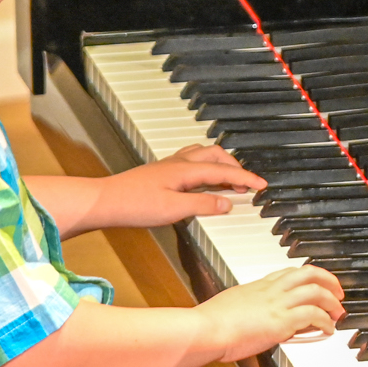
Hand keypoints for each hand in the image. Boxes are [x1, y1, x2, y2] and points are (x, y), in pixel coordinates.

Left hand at [87, 145, 266, 228]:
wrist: (105, 201)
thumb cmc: (133, 205)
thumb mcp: (172, 210)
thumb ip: (202, 205)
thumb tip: (227, 203)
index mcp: (186, 170)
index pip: (224, 172)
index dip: (245, 178)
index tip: (262, 185)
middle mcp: (179, 163)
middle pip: (216, 156)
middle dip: (236, 168)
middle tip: (248, 185)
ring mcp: (170, 165)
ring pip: (204, 156)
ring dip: (221, 165)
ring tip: (231, 181)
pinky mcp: (163, 172)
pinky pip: (193, 162)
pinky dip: (207, 168)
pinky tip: (204, 181)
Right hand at [196, 266, 345, 361]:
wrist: (205, 329)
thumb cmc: (210, 322)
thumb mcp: (231, 305)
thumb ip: (246, 306)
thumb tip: (250, 315)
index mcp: (259, 286)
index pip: (290, 272)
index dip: (308, 276)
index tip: (317, 283)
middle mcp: (271, 291)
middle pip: (308, 274)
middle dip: (328, 281)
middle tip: (338, 293)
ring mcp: (277, 304)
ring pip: (315, 291)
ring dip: (332, 302)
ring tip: (337, 313)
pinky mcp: (281, 322)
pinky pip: (312, 315)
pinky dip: (325, 321)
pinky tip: (327, 329)